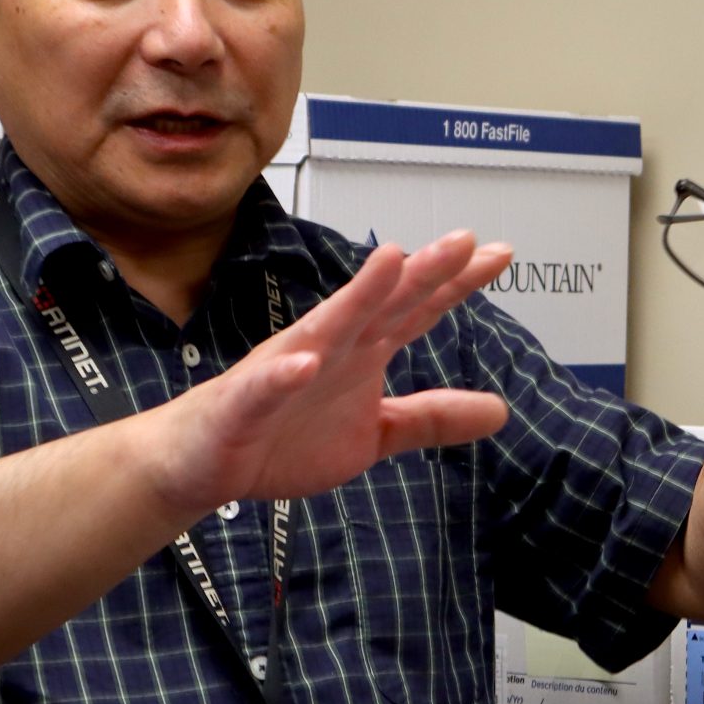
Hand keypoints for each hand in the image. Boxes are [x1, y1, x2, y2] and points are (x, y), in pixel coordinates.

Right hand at [141, 231, 513, 514]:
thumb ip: (430, 419)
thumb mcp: (374, 436)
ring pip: (327, 326)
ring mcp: (285, 368)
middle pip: (381, 304)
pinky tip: (307, 362)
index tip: (499, 253)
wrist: (203, 462)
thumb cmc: (283, 437)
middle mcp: (328, 347)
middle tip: (463, 241)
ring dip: (358, 295)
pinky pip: (266, 387)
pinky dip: (285, 374)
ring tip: (392, 261)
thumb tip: (501, 410)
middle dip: (420, 273)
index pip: (415, 310)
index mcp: (360, 352)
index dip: (455, 284)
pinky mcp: (246, 402)